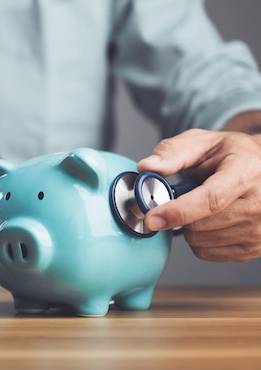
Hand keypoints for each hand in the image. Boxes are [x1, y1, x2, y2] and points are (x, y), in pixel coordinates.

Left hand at [137, 128, 260, 261]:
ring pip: (201, 241)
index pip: (211, 199)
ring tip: (202, 204)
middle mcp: (260, 203)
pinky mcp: (255, 248)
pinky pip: (208, 253)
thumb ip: (172, 153)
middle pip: (201, 224)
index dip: (178, 211)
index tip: (152, 218)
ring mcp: (260, 229)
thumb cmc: (231, 154)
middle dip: (178, 213)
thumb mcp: (201, 142)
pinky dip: (199, 239)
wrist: (259, 167)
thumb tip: (147, 167)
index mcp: (247, 172)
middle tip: (183, 195)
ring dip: (188, 226)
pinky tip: (210, 220)